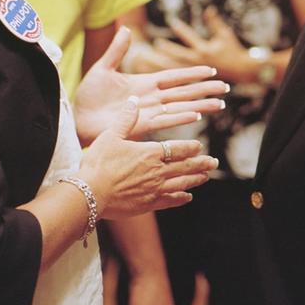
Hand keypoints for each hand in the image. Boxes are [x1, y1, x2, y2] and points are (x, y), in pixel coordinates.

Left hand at [74, 26, 226, 143]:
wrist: (77, 118)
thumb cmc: (88, 96)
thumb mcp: (103, 69)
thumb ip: (116, 51)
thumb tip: (126, 29)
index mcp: (144, 83)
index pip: (174, 77)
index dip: (192, 73)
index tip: (211, 70)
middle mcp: (150, 98)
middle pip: (183, 92)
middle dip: (205, 90)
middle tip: (226, 89)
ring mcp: (147, 112)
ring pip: (179, 107)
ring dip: (200, 105)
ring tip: (220, 104)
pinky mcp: (139, 125)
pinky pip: (164, 121)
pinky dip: (180, 117)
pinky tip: (196, 115)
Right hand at [79, 96, 217, 217]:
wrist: (90, 193)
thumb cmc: (99, 163)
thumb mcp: (111, 135)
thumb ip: (126, 118)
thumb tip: (134, 99)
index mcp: (150, 153)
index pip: (177, 149)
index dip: (190, 148)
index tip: (199, 146)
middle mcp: (158, 171)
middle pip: (186, 167)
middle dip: (201, 163)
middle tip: (214, 162)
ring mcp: (155, 189)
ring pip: (182, 184)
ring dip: (196, 179)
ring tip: (205, 177)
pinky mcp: (149, 204)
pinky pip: (170, 200)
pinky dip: (181, 198)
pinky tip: (187, 197)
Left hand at [153, 6, 249, 82]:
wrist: (243, 71)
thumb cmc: (234, 51)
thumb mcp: (225, 35)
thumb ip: (214, 22)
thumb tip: (208, 8)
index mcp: (204, 50)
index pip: (190, 36)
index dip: (181, 28)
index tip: (171, 21)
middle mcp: (198, 61)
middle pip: (177, 54)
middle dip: (166, 48)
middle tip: (155, 42)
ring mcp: (195, 71)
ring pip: (174, 66)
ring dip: (162, 61)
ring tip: (149, 57)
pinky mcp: (194, 79)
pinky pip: (177, 76)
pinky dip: (167, 73)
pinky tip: (155, 69)